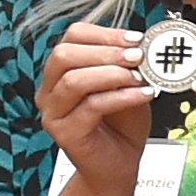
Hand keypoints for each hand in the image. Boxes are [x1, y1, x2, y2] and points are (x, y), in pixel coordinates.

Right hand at [37, 22, 156, 189]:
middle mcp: (50, 90)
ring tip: (141, 76)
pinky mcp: (65, 133)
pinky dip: (122, 97)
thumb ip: (130, 64)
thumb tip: (146, 42)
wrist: (120, 162)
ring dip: (112, 74)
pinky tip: (144, 94)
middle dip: (106, 52)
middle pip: (64, 55)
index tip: (137, 39)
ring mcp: (53, 113)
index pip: (72, 37)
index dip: (105, 34)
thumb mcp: (129, 83)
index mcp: (62, 71)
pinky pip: (91, 107)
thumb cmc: (123, 121)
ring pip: (73, 81)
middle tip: (139, 56)